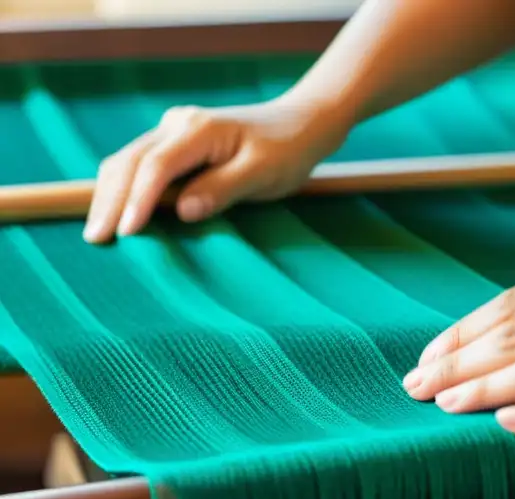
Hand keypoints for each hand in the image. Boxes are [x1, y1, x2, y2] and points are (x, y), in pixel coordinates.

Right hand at [83, 98, 338, 242]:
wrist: (299, 125)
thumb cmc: (287, 152)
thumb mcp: (264, 174)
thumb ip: (223, 189)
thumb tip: (183, 211)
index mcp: (199, 130)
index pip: (156, 166)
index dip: (138, 200)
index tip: (127, 232)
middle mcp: (177, 124)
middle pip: (130, 161)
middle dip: (109, 200)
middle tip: (95, 238)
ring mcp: (172, 130)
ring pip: (128, 161)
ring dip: (110, 194)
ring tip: (97, 231)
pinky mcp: (174, 142)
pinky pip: (140, 165)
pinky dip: (125, 188)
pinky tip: (115, 213)